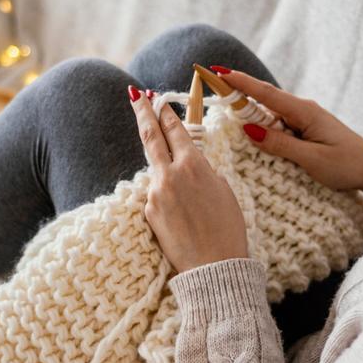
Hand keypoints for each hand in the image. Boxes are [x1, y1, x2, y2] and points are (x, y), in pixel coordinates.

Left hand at [130, 86, 249, 272]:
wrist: (214, 266)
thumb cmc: (228, 230)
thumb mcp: (224, 191)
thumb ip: (205, 173)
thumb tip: (192, 169)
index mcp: (194, 164)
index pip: (175, 130)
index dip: (165, 113)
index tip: (156, 99)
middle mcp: (170, 174)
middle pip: (150, 136)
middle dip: (142, 113)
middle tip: (135, 95)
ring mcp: (155, 193)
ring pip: (157, 173)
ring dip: (167, 176)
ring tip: (189, 198)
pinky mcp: (149, 212)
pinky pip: (157, 198)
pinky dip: (168, 202)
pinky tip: (185, 220)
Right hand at [219, 69, 362, 221]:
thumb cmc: (348, 166)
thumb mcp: (311, 159)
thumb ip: (279, 143)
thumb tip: (249, 129)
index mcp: (304, 112)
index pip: (265, 93)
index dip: (240, 82)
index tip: (217, 71)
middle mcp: (304, 111)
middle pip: (264, 99)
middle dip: (238, 92)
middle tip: (212, 86)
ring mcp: (306, 121)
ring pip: (270, 113)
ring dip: (249, 112)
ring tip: (224, 110)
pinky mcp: (307, 131)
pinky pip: (279, 124)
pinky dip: (263, 125)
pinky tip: (252, 132)